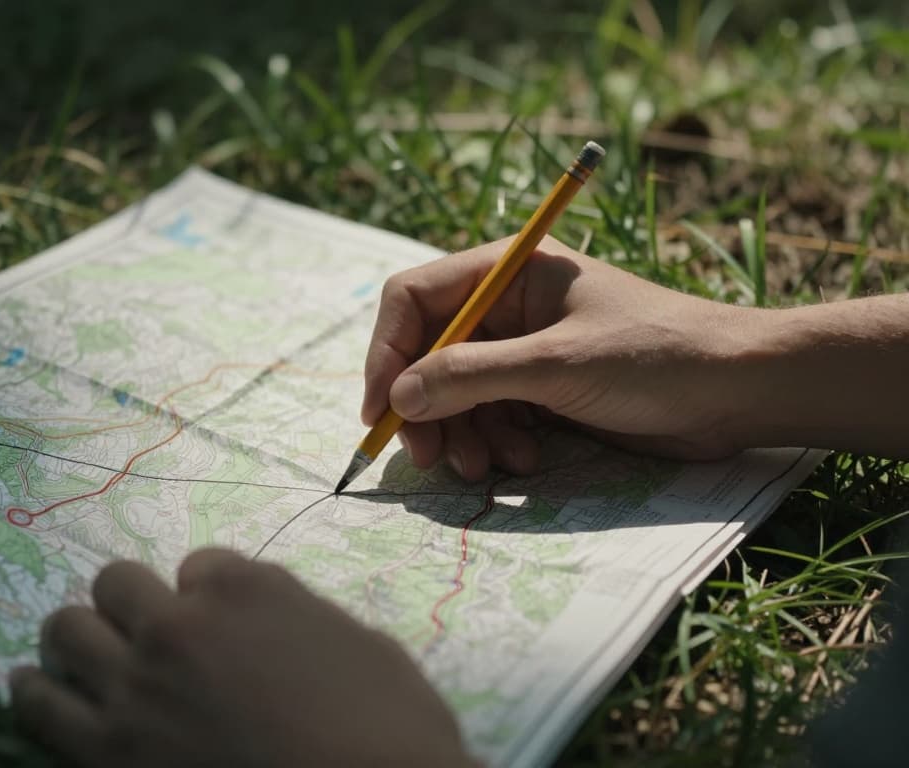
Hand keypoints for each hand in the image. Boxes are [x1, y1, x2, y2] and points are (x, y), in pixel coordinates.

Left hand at [10, 549, 475, 767]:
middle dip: (129, 604)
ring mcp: (135, 689)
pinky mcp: (105, 754)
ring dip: (76, 638)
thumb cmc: (392, 735)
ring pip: (66, 631)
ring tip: (75, 653)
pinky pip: (39, 708)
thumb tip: (270, 622)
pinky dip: (32, 693)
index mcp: (244, 591)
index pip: (199, 567)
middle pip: (116, 583)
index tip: (213, 622)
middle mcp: (177, 626)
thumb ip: (297, 618)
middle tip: (140, 634)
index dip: (204, 595)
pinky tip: (30, 687)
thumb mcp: (363, 648)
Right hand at [362, 236, 756, 479]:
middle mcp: (508, 306)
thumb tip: (399, 396)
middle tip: (425, 458)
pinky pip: (492, 415)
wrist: (740, 392)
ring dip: (461, 433)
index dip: (388, 352)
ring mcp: (526, 350)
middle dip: (424, 407)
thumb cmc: (654, 357)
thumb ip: (471, 376)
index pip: (416, 299)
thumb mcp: (555, 365)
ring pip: (457, 392)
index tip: (381, 409)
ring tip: (481, 469)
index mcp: (508, 272)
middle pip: (430, 352)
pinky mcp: (545, 390)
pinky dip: (495, 441)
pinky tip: (523, 461)